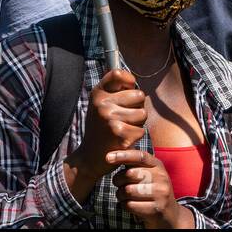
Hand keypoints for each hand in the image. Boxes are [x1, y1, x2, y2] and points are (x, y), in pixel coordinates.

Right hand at [65, 69, 145, 196]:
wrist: (89, 157)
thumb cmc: (100, 127)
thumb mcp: (100, 105)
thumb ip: (114, 90)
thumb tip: (131, 79)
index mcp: (98, 94)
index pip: (118, 74)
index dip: (129, 81)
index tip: (128, 89)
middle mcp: (102, 104)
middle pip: (139, 95)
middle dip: (137, 106)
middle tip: (125, 116)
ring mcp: (111, 120)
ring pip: (143, 113)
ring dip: (138, 123)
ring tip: (124, 128)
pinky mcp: (120, 135)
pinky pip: (141, 130)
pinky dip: (136, 136)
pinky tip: (123, 139)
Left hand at [110, 149, 193, 228]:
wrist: (170, 215)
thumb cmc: (153, 191)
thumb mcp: (150, 174)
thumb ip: (136, 165)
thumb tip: (115, 154)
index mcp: (158, 166)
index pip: (140, 156)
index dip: (123, 155)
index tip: (108, 157)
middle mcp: (161, 178)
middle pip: (130, 174)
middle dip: (118, 179)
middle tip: (118, 183)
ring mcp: (160, 194)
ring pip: (128, 190)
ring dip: (120, 194)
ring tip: (124, 196)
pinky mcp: (155, 209)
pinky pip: (130, 205)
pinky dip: (125, 205)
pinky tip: (129, 204)